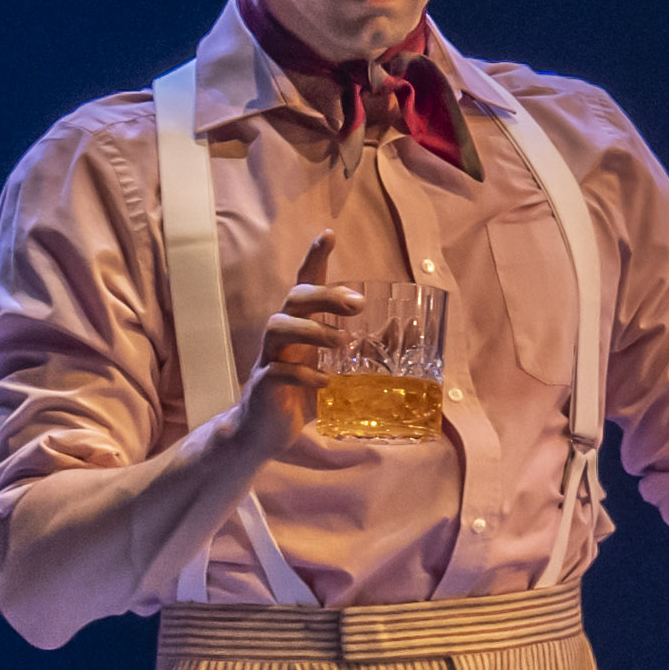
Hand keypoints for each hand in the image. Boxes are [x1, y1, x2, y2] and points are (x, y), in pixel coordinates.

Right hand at [232, 233, 361, 438]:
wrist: (263, 434)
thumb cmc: (302, 396)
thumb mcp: (337, 369)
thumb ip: (366, 351)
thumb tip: (405, 334)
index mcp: (301, 327)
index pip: (305, 283)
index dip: (314, 258)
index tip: (328, 234)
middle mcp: (282, 337)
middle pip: (294, 297)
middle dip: (324, 294)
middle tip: (357, 304)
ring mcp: (269, 359)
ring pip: (278, 326)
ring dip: (312, 329)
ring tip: (342, 342)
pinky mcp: (264, 386)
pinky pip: (277, 371)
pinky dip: (303, 373)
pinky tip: (325, 382)